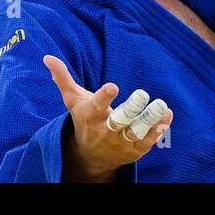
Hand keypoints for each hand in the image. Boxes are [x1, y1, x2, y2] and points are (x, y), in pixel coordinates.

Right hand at [43, 55, 173, 182]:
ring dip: (150, 120)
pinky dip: (158, 129)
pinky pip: (148, 141)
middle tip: (142, 94)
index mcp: (91, 115)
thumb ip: (63, 78)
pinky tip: (167, 116)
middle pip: (120, 120)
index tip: (113, 86)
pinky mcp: (134, 150)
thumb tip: (47, 57)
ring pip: (137, 131)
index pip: (97, 105)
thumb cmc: (83, 120)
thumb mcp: (72, 100)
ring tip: (162, 105)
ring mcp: (121, 142)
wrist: (89, 157)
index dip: (104, 96)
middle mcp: (106, 130)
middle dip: (132, 108)